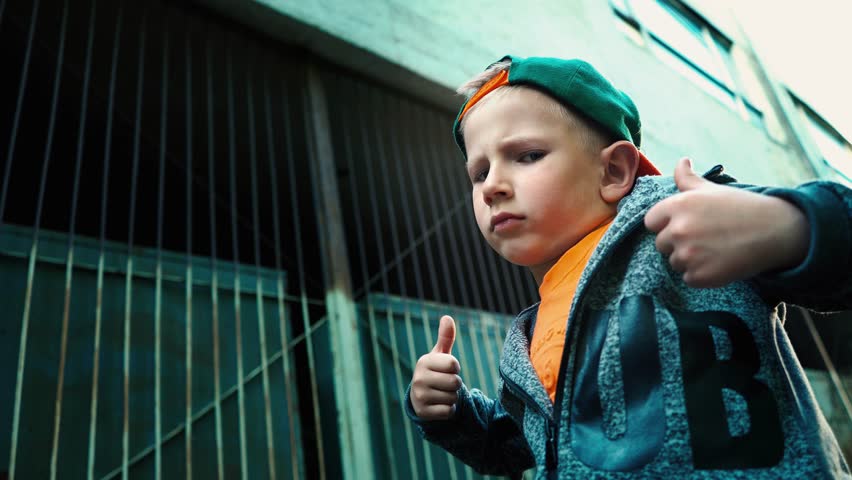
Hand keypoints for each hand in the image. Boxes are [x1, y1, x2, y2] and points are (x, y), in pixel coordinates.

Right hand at [410, 315, 462, 419]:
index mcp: (424, 362)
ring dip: (452, 397)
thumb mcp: (440, 355)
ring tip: (441, 394)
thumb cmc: (435, 372)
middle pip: (455, 382)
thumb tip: (447, 317)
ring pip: (453, 398)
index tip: (447, 369)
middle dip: (455, 384)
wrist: (420, 397)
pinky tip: (439, 405)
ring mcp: (419, 396)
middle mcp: (418, 378)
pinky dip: (448, 410)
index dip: (455, 368)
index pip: (453, 364)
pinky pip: (448, 411)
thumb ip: (445, 338)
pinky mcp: (423, 412)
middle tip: (445, 384)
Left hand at [644, 158, 808, 287]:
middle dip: (678, 243)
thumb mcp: (711, 189)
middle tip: (706, 237)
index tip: (686, 224)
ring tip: (715, 249)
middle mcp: (679, 230)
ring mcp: (688, 255)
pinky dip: (701, 275)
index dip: (666, 224)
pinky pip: (688, 278)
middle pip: (661, 244)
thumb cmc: (741, 207)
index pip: (651, 222)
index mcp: (678, 205)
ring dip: (690, 260)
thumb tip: (681, 161)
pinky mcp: (700, 276)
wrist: (775, 231)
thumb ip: (688, 178)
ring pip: (674, 263)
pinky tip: (720, 262)